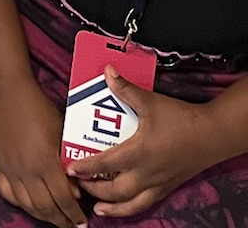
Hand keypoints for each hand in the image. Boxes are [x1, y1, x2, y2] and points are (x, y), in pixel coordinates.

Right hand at [0, 77, 84, 226]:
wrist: (9, 91)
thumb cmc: (39, 108)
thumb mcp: (61, 134)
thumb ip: (68, 164)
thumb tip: (75, 191)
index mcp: (44, 161)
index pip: (63, 199)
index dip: (74, 215)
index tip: (83, 223)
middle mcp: (26, 169)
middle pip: (45, 207)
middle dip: (61, 221)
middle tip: (72, 226)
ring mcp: (9, 168)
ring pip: (27, 205)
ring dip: (43, 216)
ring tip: (54, 219)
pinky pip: (7, 193)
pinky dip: (20, 204)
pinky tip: (30, 205)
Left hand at [71, 67, 221, 217]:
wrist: (212, 135)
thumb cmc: (181, 119)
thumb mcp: (150, 101)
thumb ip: (126, 89)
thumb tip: (107, 72)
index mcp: (139, 153)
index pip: (105, 164)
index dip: (86, 168)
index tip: (69, 168)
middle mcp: (147, 173)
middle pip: (115, 191)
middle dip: (94, 190)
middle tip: (79, 184)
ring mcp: (158, 183)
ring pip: (132, 204)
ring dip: (113, 208)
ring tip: (98, 209)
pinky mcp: (168, 186)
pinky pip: (147, 204)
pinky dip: (132, 208)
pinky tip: (126, 206)